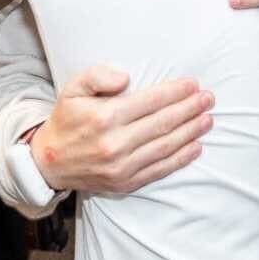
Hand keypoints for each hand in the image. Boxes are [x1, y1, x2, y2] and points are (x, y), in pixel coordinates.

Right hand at [30, 65, 214, 196]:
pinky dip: (181, 159)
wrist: (49, 162)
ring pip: (165, 146)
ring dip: (191, 132)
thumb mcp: (72, 89)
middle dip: (190, 109)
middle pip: (163, 123)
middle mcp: (115, 143)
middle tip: (209, 99)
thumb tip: (126, 77)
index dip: (175, 92)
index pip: (150, 101)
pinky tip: (196, 146)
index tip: (193, 84)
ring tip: (207, 119)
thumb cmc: (66, 120)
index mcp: (104, 117)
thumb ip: (97, 76)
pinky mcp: (125, 183)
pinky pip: (159, 169)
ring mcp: (122, 166)